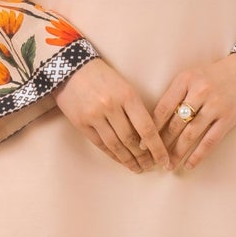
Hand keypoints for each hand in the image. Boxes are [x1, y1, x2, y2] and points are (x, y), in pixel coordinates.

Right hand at [55, 58, 171, 172]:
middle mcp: (111, 106)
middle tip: (151, 167)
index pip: (146, 128)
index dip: (157, 147)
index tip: (164, 160)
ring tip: (137, 168)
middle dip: (143, 157)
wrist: (71, 68)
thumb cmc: (103, 77)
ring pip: (115, 145)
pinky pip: (100, 144)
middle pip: (131, 140)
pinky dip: (112, 155)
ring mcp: (94, 116)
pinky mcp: (81, 123)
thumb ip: (135, 109)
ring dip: (128, 160)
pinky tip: (121, 160)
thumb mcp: (125, 86)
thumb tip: (148, 136)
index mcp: (127, 95)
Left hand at [152, 53, 235, 172]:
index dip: (151, 128)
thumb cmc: (217, 74)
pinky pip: (210, 141)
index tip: (142, 143)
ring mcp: (215, 106)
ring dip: (177, 153)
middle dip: (161, 144)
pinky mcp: (228, 118)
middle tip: (152, 158)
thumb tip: (156, 121)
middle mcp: (199, 92)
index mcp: (186, 79)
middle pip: (174, 124)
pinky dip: (198, 155)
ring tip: (168, 165)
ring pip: (190, 135)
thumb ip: (177, 93)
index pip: (162, 108)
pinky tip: (189, 165)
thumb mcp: (193, 75)